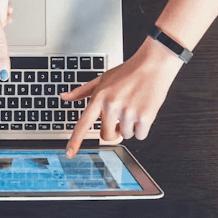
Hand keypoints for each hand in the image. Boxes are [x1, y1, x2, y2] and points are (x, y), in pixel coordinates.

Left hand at [62, 38, 183, 157]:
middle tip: (120, 116)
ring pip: (125, 135)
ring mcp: (128, 112)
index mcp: (99, 97)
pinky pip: (140, 135)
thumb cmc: (128, 72)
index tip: (69, 153)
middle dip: (114, 131)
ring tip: (134, 106)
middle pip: (107, 136)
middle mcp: (111, 106)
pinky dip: (143, 128)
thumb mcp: (102, 79)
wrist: (153, 64)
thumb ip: (82, 91)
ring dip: (130, 126)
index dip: (75, 140)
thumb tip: (64, 97)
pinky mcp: (144, 117)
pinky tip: (143, 110)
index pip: (83, 123)